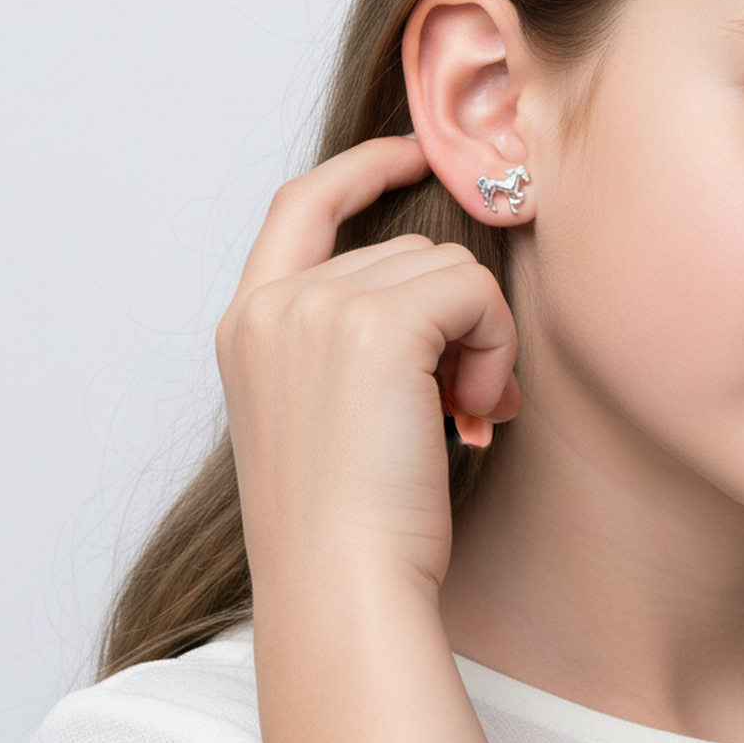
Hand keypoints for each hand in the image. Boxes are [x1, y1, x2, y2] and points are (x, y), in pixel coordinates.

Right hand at [216, 136, 520, 596]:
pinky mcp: (377, 326)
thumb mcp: (330, 411)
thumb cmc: (350, 524)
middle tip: (465, 403)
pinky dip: (495, 347)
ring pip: (450, 269)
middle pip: (409, 249)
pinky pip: (474, 292)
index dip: (362, 169)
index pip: (301, 202)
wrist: (343, 586)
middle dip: (456, 319)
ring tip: (463, 417)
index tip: (414, 156)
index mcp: (248, 323)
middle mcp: (273, 304)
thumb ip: (358, 336)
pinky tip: (476, 414)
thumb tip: (450, 287)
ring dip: (481, 339)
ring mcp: (318, 308)